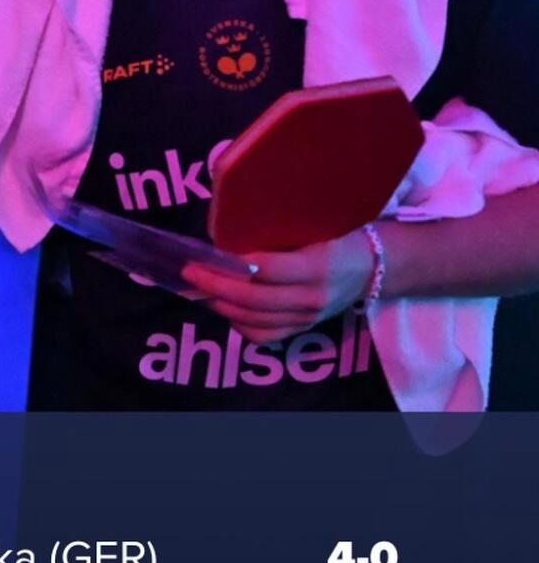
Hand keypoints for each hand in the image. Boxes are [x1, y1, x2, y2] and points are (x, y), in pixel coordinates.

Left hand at [180, 229, 375, 343]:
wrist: (372, 268)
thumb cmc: (338, 237)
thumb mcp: (316, 225)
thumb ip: (278, 230)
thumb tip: (230, 227)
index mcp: (316, 266)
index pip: (267, 269)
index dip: (234, 265)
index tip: (208, 255)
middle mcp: (312, 297)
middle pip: (254, 299)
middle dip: (216, 286)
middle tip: (191, 273)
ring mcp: (307, 318)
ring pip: (255, 320)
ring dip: (222, 305)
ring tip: (201, 290)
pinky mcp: (303, 329)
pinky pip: (264, 336)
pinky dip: (239, 325)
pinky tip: (225, 309)